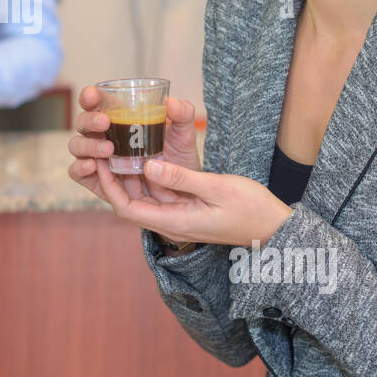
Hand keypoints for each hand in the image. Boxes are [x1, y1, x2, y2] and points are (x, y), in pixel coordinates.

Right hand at [68, 85, 201, 205]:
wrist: (182, 191)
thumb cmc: (178, 158)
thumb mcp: (184, 135)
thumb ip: (183, 115)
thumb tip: (170, 102)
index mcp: (119, 118)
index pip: (96, 102)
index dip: (89, 96)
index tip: (94, 95)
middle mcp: (103, 136)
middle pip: (81, 123)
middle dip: (88, 120)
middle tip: (105, 123)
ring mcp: (98, 158)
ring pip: (76, 146)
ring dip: (88, 145)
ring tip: (108, 149)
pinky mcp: (97, 181)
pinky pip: (77, 173)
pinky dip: (79, 168)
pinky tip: (93, 165)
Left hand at [95, 157, 292, 247]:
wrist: (274, 227)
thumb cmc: (251, 208)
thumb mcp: (217, 188)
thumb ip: (181, 178)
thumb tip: (148, 165)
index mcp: (175, 222)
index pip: (127, 209)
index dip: (109, 187)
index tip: (101, 162)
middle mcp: (171, 223)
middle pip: (129, 203)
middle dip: (113, 179)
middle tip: (103, 150)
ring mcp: (178, 218)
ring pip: (142, 198)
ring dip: (128, 177)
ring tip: (118, 149)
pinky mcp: (186, 210)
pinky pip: (158, 195)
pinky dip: (147, 177)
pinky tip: (144, 156)